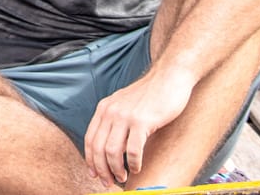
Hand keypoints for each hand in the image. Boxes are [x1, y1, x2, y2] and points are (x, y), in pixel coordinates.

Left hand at [83, 68, 194, 186]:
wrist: (169, 77)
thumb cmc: (150, 95)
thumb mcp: (124, 104)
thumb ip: (115, 121)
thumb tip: (110, 148)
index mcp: (104, 108)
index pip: (90, 139)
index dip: (91, 160)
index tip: (95, 173)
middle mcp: (111, 112)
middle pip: (98, 148)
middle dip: (102, 169)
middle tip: (109, 182)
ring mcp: (125, 116)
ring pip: (112, 152)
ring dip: (116, 170)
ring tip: (122, 177)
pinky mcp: (142, 121)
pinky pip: (133, 150)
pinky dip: (134, 164)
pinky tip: (137, 168)